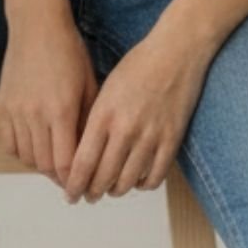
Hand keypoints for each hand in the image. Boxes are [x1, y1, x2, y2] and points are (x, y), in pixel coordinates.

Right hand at [0, 12, 97, 192]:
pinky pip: (9, 143)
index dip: (73, 181)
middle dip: (58, 177)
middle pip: (44, 165)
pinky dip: (22, 152)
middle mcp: (35, 114)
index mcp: (61, 110)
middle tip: (70, 180)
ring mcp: (15, 111)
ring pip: (26, 157)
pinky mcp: (2, 107)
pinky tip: (35, 147)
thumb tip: (93, 152)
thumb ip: (89, 121)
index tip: (80, 190)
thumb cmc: (69, 51)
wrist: (37, 27)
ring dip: (41, 166)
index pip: (64, 163)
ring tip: (54, 163)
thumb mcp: (90, 85)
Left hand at [63, 28, 211, 203]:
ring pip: (128, 182)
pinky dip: (144, 185)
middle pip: (103, 178)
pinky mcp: (172, 140)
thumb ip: (94, 121)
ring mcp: (150, 136)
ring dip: (116, 191)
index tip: (71, 194)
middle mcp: (125, 129)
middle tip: (88, 196)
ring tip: (112, 189)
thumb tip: (83, 153)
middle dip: (92, 192)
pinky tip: (138, 180)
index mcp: (104, 115)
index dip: (74, 185)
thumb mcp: (105, 89)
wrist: (176, 52)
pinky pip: (155, 177)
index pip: (83, 163)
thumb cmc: (139, 65)